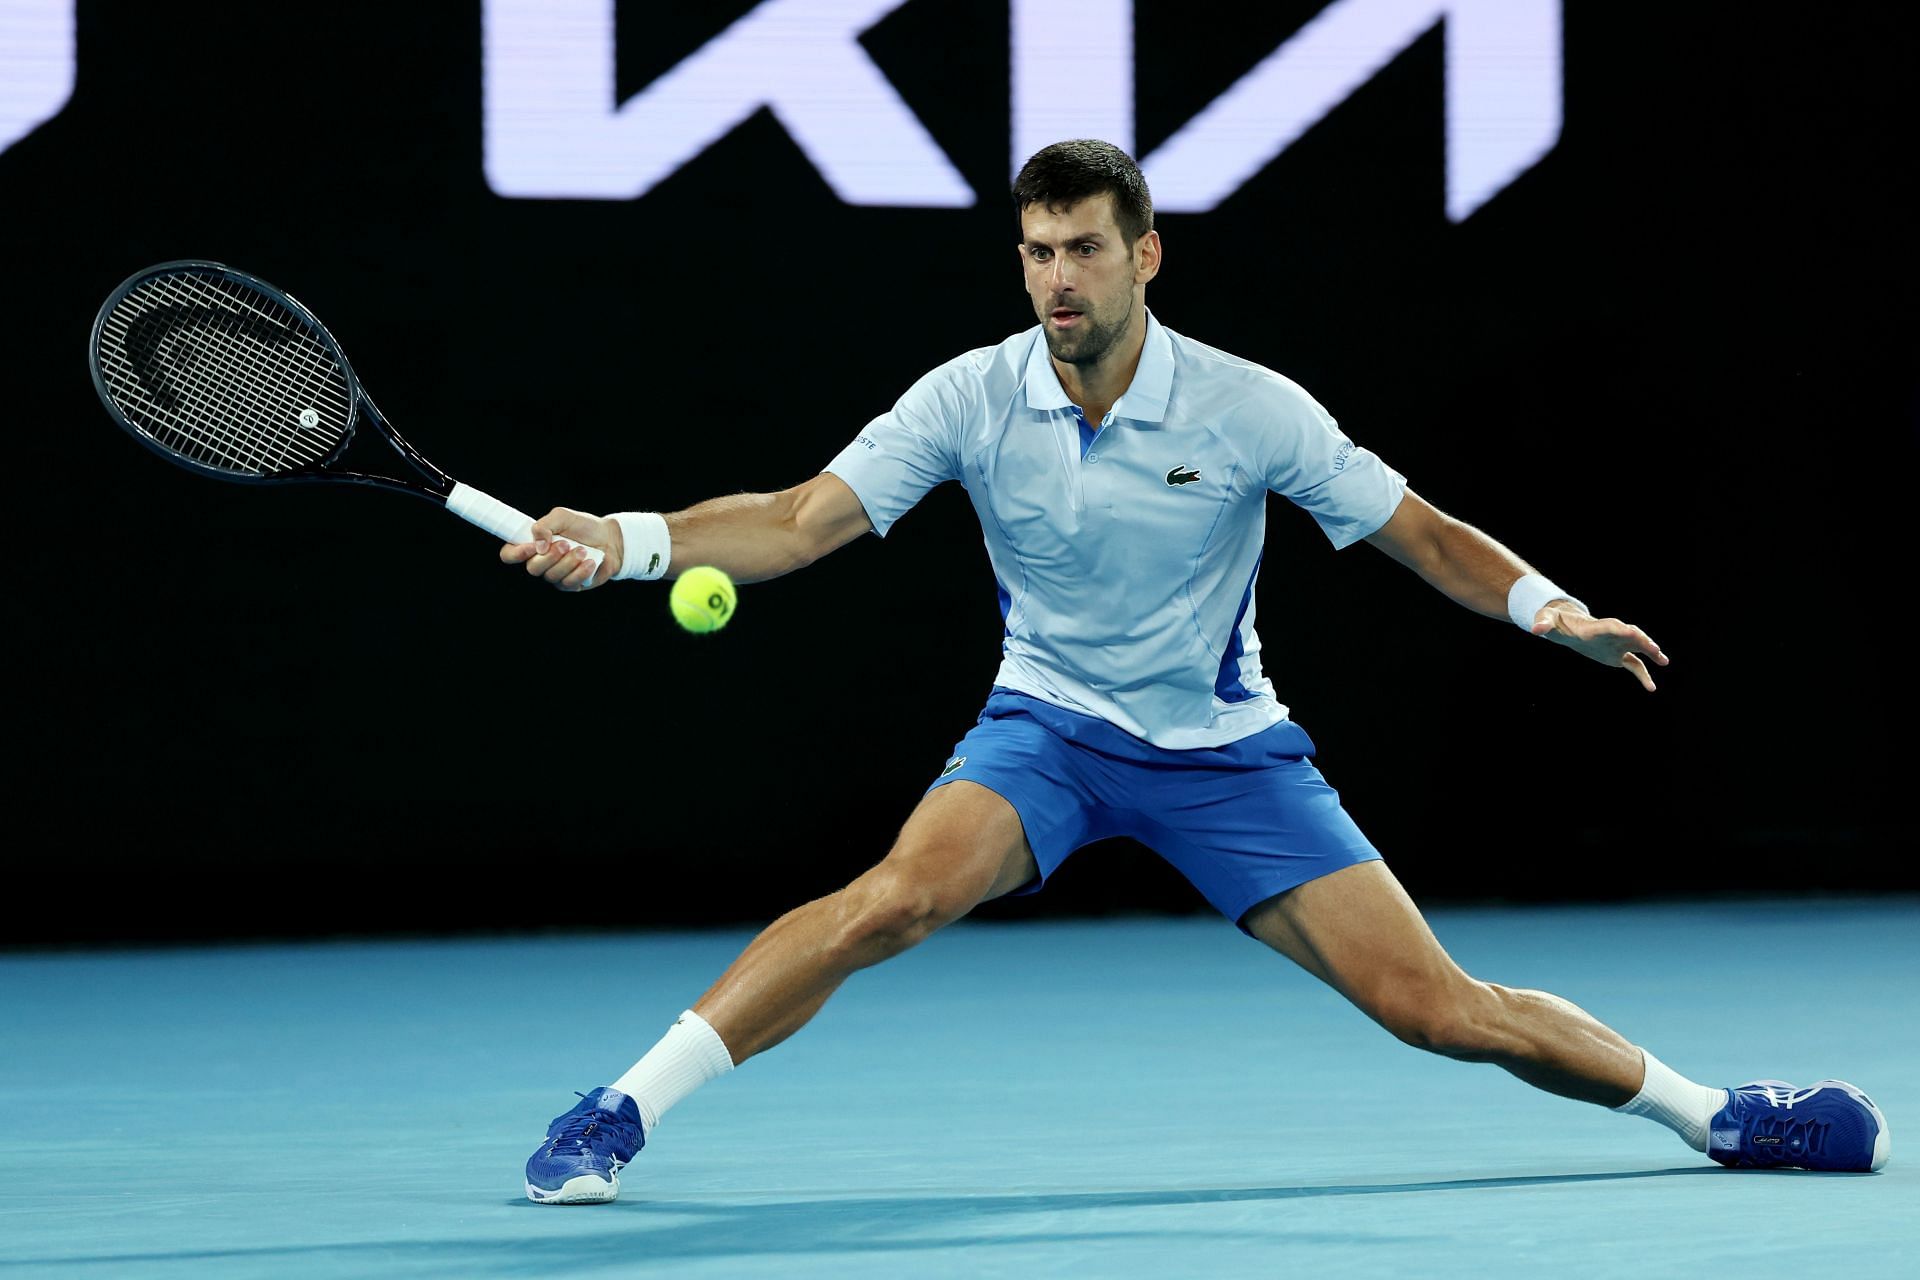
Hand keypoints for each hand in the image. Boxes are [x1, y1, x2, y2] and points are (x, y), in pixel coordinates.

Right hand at [499, 507, 623, 590]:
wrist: (611, 539)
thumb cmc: (584, 527)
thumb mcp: (563, 516)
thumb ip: (545, 525)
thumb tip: (538, 545)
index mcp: (533, 545)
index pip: (509, 554)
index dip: (515, 554)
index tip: (531, 547)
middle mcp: (541, 562)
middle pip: (532, 569)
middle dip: (550, 557)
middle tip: (566, 544)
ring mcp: (556, 575)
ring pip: (552, 576)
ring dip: (569, 561)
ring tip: (583, 550)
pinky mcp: (572, 585)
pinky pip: (569, 584)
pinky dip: (581, 571)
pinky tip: (591, 562)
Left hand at [1532, 605, 1668, 690]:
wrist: (1566, 626)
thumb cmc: (1555, 622)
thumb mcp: (1546, 621)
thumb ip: (1542, 623)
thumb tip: (1535, 629)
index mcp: (1594, 626)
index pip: (1610, 626)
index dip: (1621, 630)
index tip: (1633, 633)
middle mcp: (1611, 633)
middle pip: (1630, 634)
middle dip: (1642, 640)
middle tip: (1655, 649)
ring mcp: (1616, 644)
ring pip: (1638, 648)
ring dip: (1651, 654)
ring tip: (1664, 661)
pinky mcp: (1617, 656)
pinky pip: (1634, 665)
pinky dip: (1643, 675)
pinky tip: (1651, 688)